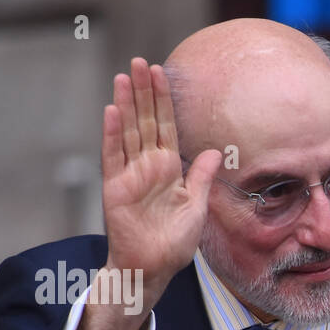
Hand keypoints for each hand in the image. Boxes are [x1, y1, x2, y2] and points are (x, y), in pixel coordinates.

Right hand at [85, 57, 220, 329]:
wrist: (152, 268)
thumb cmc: (173, 243)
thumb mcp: (196, 207)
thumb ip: (202, 177)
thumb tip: (218, 151)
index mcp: (169, 169)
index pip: (167, 127)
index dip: (165, 101)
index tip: (164, 73)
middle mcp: (148, 166)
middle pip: (145, 121)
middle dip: (144, 92)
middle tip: (142, 62)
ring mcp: (130, 174)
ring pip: (128, 131)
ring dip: (126, 103)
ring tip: (125, 76)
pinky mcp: (114, 187)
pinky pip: (113, 156)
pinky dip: (112, 134)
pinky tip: (112, 110)